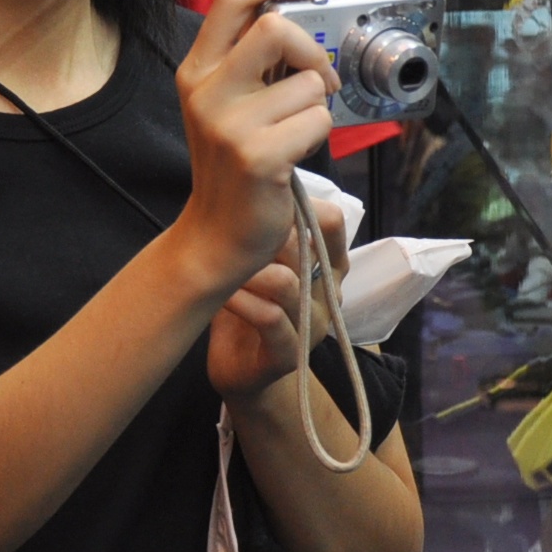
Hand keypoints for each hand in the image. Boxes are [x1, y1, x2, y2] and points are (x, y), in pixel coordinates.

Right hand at [171, 0, 337, 296]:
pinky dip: (319, 135)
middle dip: (313, 52)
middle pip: (276, 28)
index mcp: (197, 69)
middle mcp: (206, 91)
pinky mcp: (256, 156)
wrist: (216, 235)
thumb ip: (252, 61)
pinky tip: (294, 155)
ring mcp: (228, 124)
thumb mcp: (226, 103)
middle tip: (318, 80)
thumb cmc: (234, 164)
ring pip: (308, 83)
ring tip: (294, 132)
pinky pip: (316, 121)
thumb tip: (304, 18)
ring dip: (317, 107)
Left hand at [204, 197, 346, 400]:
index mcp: (328, 267)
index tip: (259, 203)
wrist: (242, 370)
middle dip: (262, 238)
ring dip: (246, 270)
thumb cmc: (250, 306)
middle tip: (228, 234)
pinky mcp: (289, 353)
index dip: (297, 205)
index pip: (331, 222)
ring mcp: (312, 327)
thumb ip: (266, 232)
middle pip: (304, 248)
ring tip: (219, 265)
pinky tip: (222, 295)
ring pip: (284, 282)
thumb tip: (247, 180)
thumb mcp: (261, 264)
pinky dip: (241, 301)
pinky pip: (268, 317)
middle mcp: (328, 294)